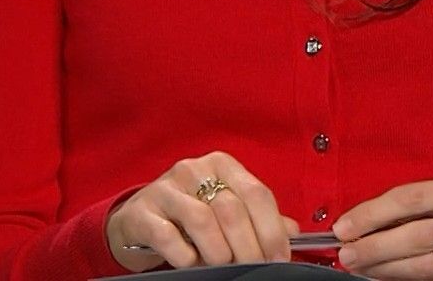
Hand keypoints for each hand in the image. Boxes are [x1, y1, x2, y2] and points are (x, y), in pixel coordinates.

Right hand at [105, 151, 301, 270]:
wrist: (139, 219)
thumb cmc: (189, 213)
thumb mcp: (224, 208)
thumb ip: (258, 217)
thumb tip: (293, 232)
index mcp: (222, 164)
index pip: (257, 193)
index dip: (272, 229)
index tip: (279, 257)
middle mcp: (194, 170)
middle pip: (232, 210)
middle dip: (249, 247)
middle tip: (253, 268)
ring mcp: (165, 189)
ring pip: (203, 221)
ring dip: (219, 252)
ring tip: (222, 265)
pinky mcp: (142, 212)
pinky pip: (169, 236)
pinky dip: (186, 256)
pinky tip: (191, 262)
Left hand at [332, 173, 432, 279]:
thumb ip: (427, 201)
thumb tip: (369, 220)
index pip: (414, 197)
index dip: (374, 213)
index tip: (345, 227)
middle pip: (419, 235)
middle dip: (376, 247)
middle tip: (347, 254)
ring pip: (429, 266)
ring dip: (388, 270)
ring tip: (362, 269)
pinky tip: (391, 280)